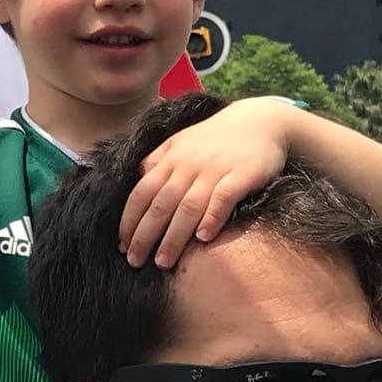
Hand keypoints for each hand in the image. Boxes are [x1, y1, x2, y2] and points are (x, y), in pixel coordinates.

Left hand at [118, 98, 290, 268]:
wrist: (260, 121)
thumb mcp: (180, 142)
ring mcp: (215, 169)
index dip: (130, 220)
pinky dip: (212, 217)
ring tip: (164, 261)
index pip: (142, 193)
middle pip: (161, 204)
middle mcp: (189, 165)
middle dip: (145, 235)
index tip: (122, 245)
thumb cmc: (216, 137)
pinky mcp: (242, 174)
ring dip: (173, 236)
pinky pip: (224, 197)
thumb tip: (137, 182)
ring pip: (188, 205)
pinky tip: (203, 238)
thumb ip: (157, 161)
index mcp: (171, 159)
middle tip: (135, 261)